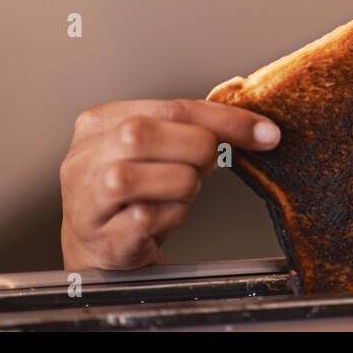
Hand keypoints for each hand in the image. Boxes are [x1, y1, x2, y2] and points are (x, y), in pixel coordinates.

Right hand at [59, 98, 279, 270]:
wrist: (93, 244)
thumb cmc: (129, 191)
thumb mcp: (153, 147)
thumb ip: (190, 127)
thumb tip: (254, 126)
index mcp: (102, 121)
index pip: (174, 107)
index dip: (227, 119)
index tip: (264, 132)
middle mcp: (87, 155)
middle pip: (152, 134)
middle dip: (199, 150)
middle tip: (207, 166)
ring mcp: (89, 196)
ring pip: (157, 175)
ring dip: (185, 187)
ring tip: (177, 194)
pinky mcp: (102, 235)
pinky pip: (151, 217)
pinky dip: (171, 218)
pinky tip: (162, 219)